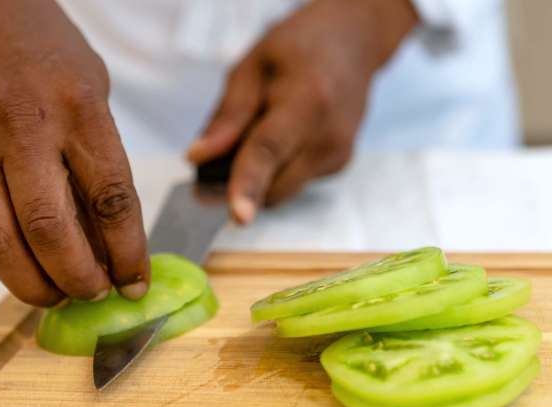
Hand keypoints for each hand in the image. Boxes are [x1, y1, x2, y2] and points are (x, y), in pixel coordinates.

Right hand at [0, 0, 149, 306]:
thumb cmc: (46, 50)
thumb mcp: (94, 94)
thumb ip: (102, 161)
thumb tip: (111, 237)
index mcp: (78, 111)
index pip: (111, 200)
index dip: (127, 253)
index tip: (136, 283)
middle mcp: (27, 133)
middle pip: (53, 230)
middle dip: (80, 277)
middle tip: (98, 293)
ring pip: (3, 240)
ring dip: (36, 284)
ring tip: (62, 296)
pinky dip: (7, 259)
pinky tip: (29, 271)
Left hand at [187, 0, 417, 223]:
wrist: (353, 44)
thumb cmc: (299, 48)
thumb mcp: (252, 66)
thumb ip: (227, 114)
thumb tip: (198, 157)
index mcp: (306, 101)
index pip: (269, 150)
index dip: (249, 185)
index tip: (238, 217)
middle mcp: (328, 136)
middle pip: (274, 184)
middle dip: (241, 183)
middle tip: (217, 154)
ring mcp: (338, 155)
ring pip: (283, 190)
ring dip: (261, 177)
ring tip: (261, 129)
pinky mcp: (338, 166)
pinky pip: (294, 182)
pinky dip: (278, 170)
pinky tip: (284, 135)